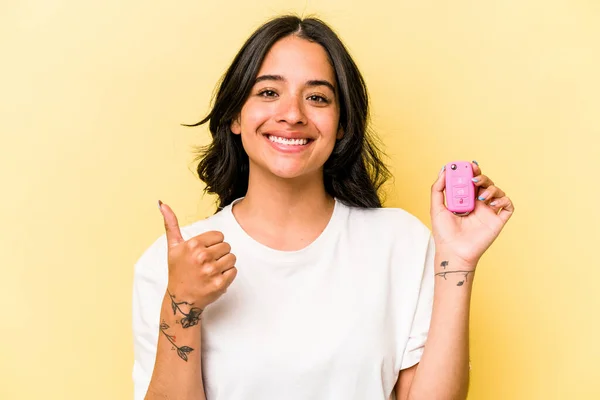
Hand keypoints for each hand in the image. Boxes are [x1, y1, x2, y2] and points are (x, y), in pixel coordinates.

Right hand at [159, 201, 237, 317]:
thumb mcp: (173, 247)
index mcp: (193, 245)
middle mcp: (202, 257)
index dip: (213, 244)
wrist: (181, 299)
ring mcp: (211, 271)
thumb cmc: (178, 271)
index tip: (204, 251)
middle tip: (207, 263)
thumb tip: (162, 204)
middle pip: (227, 246)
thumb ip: (171, 224)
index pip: (219, 236)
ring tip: (212, 270)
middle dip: (219, 254)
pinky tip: (215, 278)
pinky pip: (234, 271)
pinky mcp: (219, 284)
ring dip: (225, 264)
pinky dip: (227, 275)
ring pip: (232, 258)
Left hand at [430, 162, 514, 266]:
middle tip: (474, 179)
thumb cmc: (444, 233)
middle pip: (486, 183)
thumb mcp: (436, 208)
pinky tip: (491, 204)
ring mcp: (489, 212)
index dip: (472, 171)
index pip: (471, 180)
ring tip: (481, 197)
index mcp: (465, 199)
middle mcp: (478, 204)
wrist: (453, 251)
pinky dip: (503, 200)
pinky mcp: (498, 221)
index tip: (469, 166)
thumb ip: (438, 189)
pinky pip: (508, 205)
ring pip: (498, 191)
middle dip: (482, 177)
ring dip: (491, 188)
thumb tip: (443, 170)